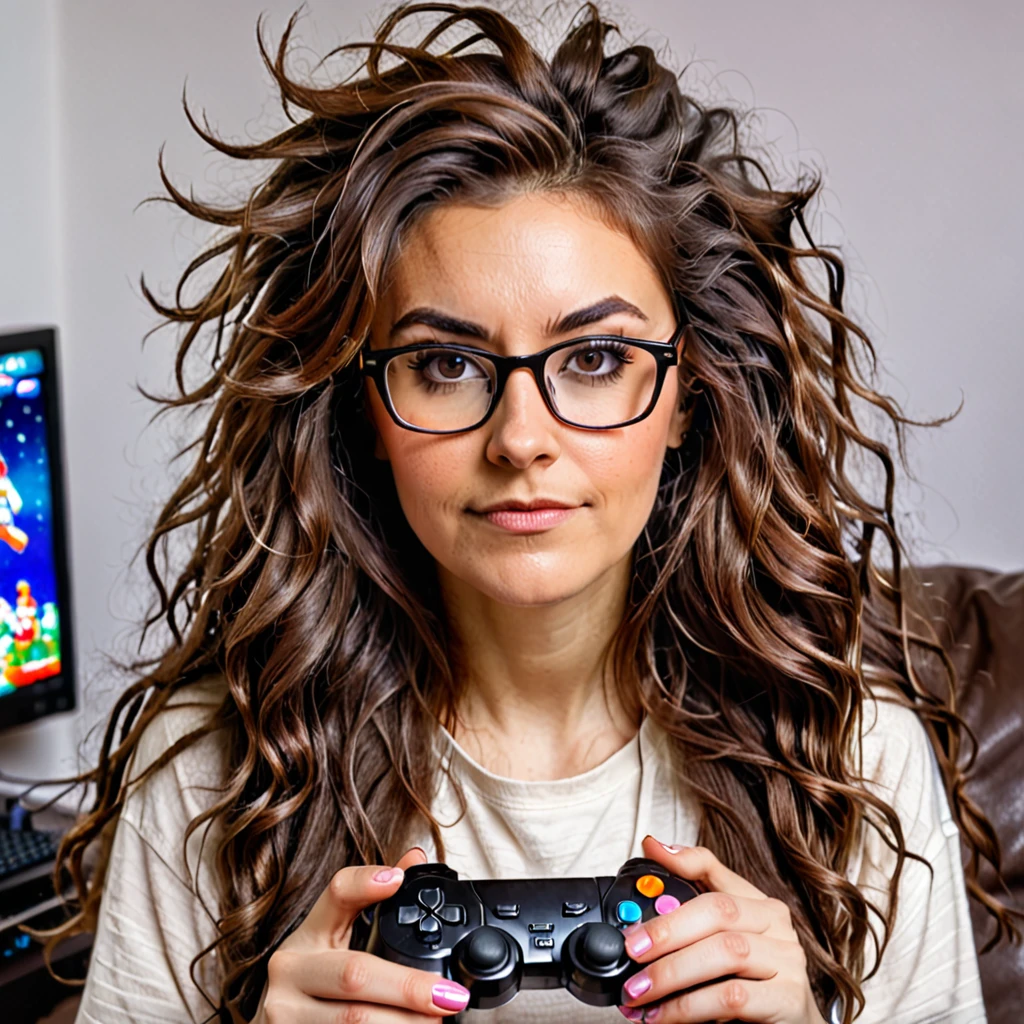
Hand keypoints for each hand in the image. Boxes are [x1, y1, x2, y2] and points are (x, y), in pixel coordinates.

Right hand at [251, 847, 471, 1021]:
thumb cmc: (313, 985)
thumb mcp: (334, 943)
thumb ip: (372, 903)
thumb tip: (415, 859)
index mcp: (307, 936)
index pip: (335, 896)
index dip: (366, 884)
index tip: (397, 879)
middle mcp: (291, 971)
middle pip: (355, 973)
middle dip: (407, 987)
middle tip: (447, 995)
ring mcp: (285, 1013)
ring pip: (353, 1019)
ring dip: (402, 1023)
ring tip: (436, 1021)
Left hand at [616, 836, 826, 1022]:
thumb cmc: (751, 987)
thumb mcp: (716, 948)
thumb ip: (688, 915)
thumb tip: (650, 867)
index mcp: (756, 903)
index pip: (716, 868)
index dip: (683, 858)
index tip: (649, 849)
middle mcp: (776, 923)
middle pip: (718, 910)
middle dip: (667, 929)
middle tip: (632, 949)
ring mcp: (788, 959)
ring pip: (726, 951)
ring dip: (672, 972)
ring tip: (638, 991)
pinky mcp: (790, 998)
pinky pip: (732, 997)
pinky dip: (690, 1006)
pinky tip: (664, 1015)